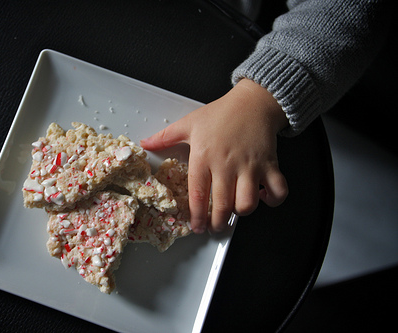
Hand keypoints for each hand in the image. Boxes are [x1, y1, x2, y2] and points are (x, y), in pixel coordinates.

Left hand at [140, 79, 288, 232]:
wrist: (253, 101)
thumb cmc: (221, 113)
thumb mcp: (189, 123)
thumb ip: (165, 137)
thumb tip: (145, 144)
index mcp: (204, 157)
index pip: (197, 194)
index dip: (196, 216)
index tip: (197, 226)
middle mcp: (226, 165)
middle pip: (221, 205)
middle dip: (216, 223)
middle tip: (214, 227)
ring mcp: (250, 166)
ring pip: (247, 204)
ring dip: (241, 213)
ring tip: (235, 211)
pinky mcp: (270, 165)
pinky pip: (278, 191)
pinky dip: (273, 200)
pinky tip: (263, 197)